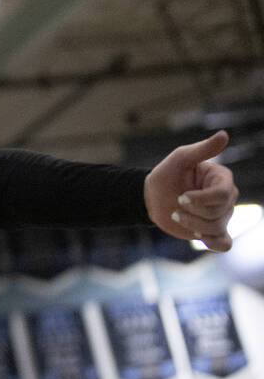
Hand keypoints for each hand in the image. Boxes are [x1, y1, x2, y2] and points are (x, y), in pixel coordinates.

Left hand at [144, 130, 236, 251]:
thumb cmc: (166, 175)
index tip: (181, 197)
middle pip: (218, 213)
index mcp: (222, 179)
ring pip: (216, 229)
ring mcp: (222, 215)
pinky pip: (224, 244)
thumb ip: (202, 150)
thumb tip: (224, 135)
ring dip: (192, 225)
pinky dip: (212, 242)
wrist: (152, 197)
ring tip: (177, 215)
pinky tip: (197, 237)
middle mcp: (227, 198)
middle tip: (176, 204)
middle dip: (192, 212)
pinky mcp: (214, 232)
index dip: (200, 199)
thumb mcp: (180, 159)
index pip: (221, 195)